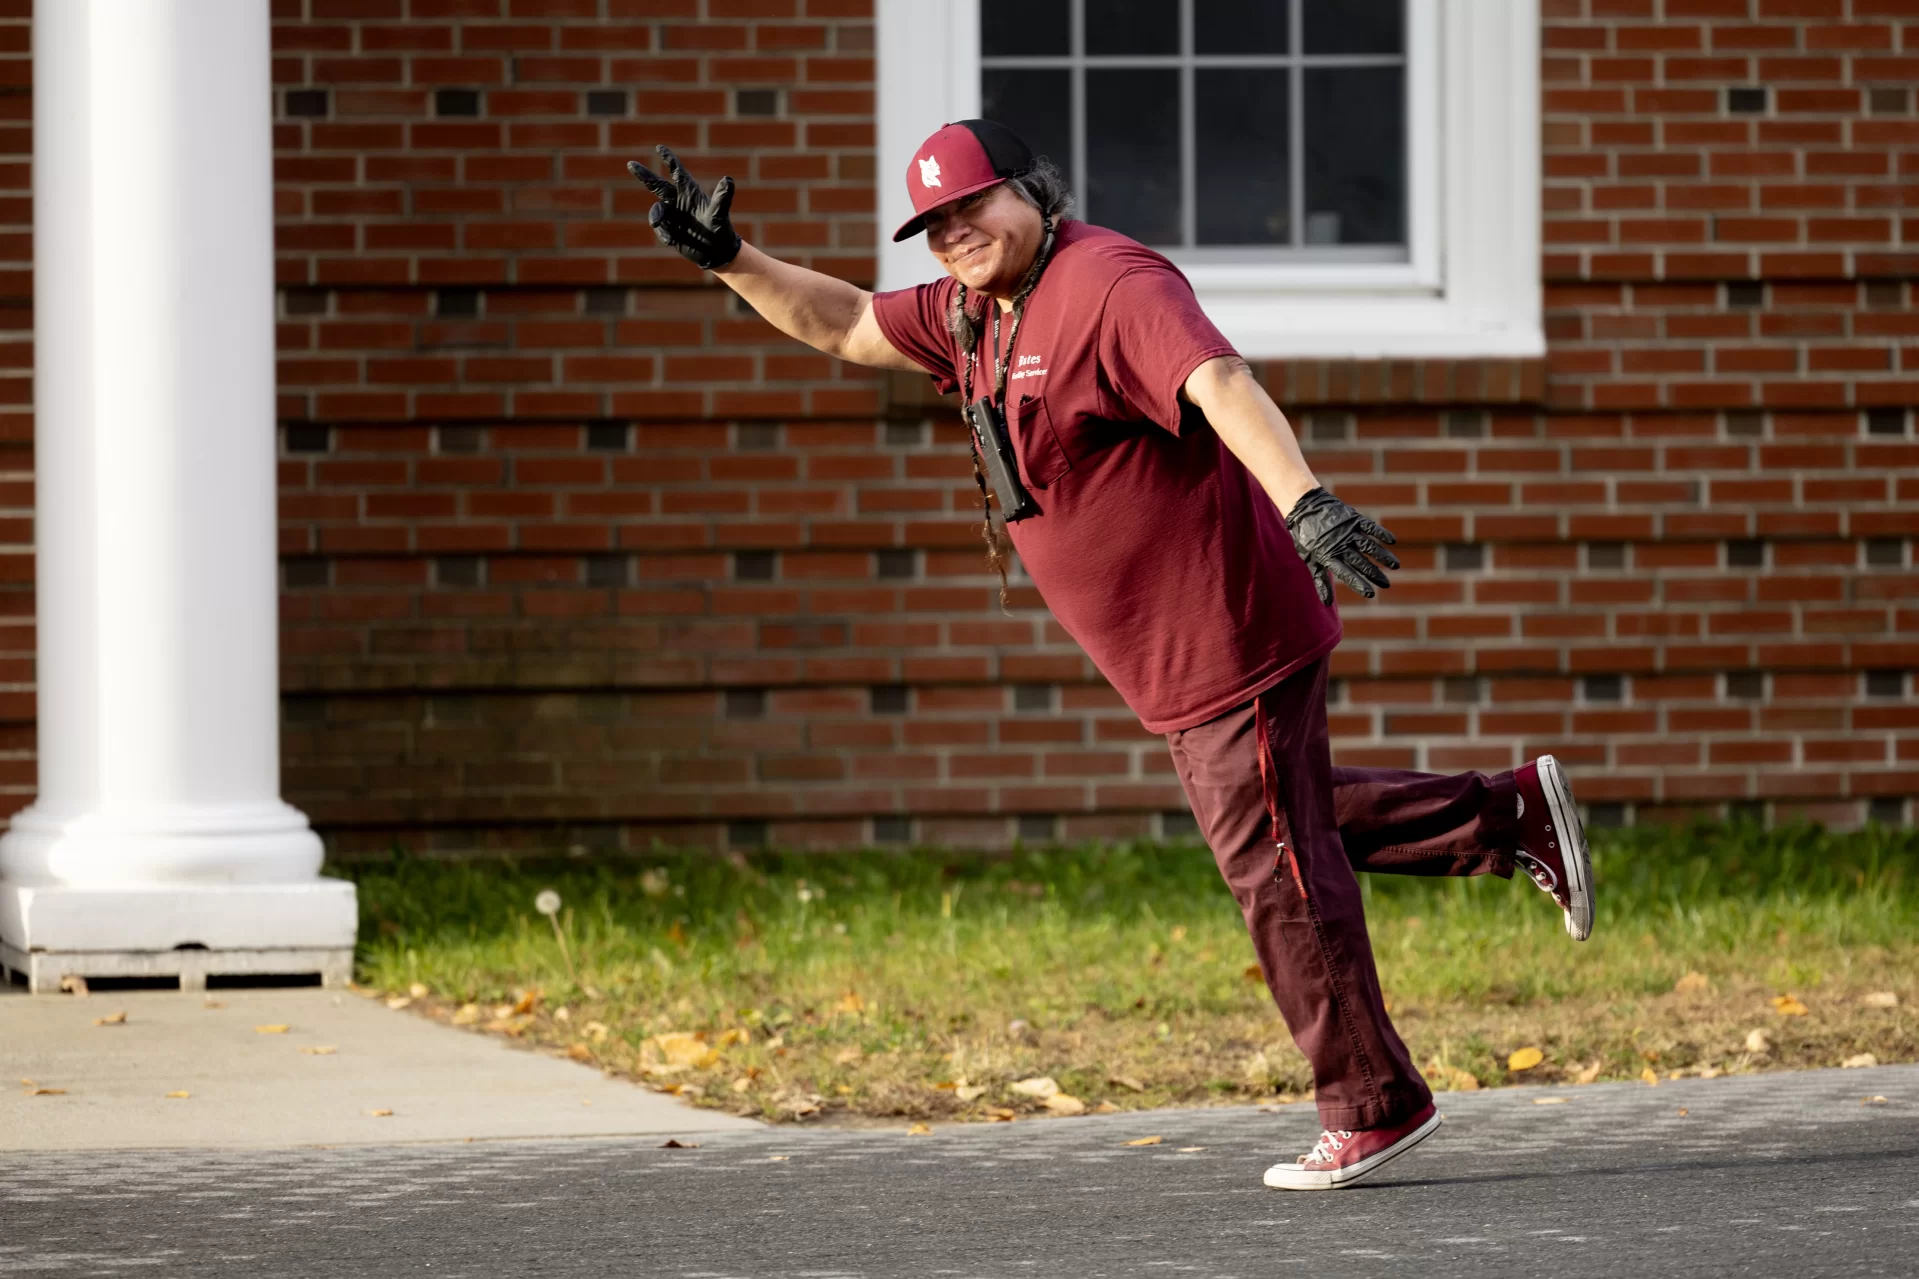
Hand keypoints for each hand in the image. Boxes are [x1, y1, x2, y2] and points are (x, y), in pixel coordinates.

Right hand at [627, 145, 741, 270]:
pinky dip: (664, 233)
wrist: (716, 252)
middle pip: (657, 185)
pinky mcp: (669, 229)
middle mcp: (679, 200)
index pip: (677, 172)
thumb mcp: (719, 214)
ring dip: (657, 218)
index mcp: (690, 192)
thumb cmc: (721, 230)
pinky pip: (660, 228)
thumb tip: (728, 180)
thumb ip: (721, 198)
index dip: (669, 159)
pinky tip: (673, 241)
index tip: (659, 147)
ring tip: (662, 227)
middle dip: (644, 175)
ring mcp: (672, 214)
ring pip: (657, 211)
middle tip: (631, 163)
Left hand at [1283, 487, 1399, 604]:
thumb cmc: (1306, 537)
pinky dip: (1381, 533)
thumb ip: (1320, 580)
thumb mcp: (1309, 559)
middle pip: (1360, 562)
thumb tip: (1327, 603)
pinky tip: (1392, 541)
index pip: (1346, 573)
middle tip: (1386, 584)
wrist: (1305, 507)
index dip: (1358, 583)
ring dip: (1382, 556)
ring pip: (1368, 546)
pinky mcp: (1353, 518)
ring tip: (1395, 565)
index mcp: (1328, 556)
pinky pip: (1370, 527)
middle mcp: (1340, 544)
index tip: (1370, 594)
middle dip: (1374, 574)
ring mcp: (1348, 531)